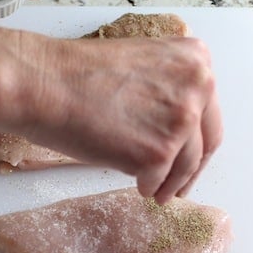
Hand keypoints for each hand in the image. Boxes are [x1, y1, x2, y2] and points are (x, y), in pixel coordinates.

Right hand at [12, 35, 222, 204]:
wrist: (44, 84)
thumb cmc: (78, 76)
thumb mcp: (141, 66)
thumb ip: (167, 91)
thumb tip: (173, 129)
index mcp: (194, 60)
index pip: (208, 114)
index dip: (198, 143)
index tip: (190, 160)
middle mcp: (198, 86)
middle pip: (205, 143)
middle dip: (191, 170)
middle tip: (179, 186)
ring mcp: (180, 120)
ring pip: (186, 167)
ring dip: (171, 184)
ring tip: (156, 192)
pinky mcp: (158, 152)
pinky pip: (159, 180)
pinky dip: (148, 186)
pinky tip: (137, 185)